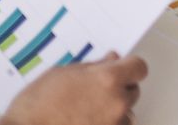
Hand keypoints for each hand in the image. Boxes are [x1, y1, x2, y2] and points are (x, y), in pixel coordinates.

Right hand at [0, 53, 146, 124]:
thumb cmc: (37, 104)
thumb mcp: (65, 72)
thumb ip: (94, 66)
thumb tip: (111, 60)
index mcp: (107, 79)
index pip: (139, 67)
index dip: (130, 66)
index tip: (123, 67)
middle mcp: (115, 103)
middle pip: (133, 90)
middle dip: (119, 87)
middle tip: (97, 89)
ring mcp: (112, 124)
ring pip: (127, 112)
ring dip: (115, 108)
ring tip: (90, 108)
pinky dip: (108, 124)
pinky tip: (88, 120)